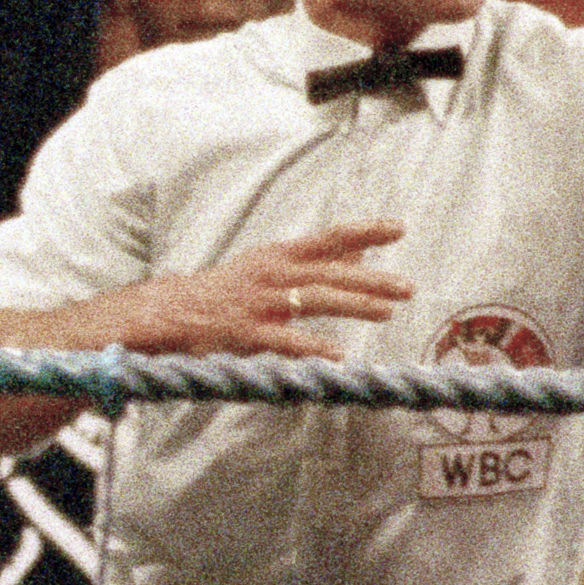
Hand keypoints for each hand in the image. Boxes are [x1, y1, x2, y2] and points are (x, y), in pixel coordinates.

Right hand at [140, 223, 412, 357]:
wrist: (175, 311)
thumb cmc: (232, 289)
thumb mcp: (273, 266)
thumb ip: (317, 261)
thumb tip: (361, 251)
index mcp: (282, 255)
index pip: (330, 237)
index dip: (365, 231)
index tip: (399, 228)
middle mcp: (274, 272)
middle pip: (330, 271)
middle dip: (372, 280)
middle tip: (408, 288)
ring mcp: (261, 302)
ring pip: (314, 299)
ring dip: (353, 305)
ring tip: (388, 312)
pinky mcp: (248, 332)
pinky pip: (285, 341)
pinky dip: (313, 347)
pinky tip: (339, 356)